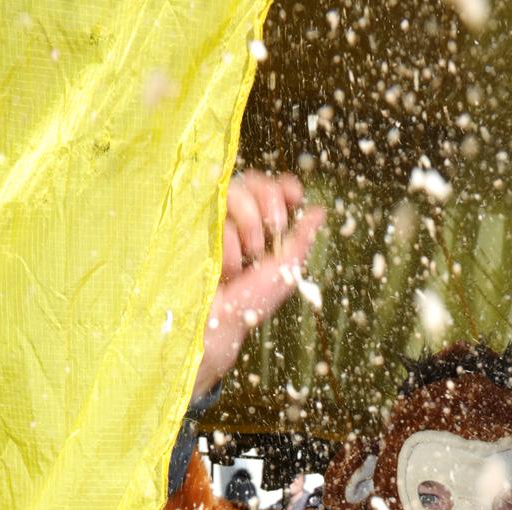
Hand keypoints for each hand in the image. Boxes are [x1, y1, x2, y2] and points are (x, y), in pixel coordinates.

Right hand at [191, 172, 324, 401]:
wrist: (216, 324)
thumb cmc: (248, 304)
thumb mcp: (283, 273)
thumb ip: (300, 241)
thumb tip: (319, 212)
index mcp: (260, 226)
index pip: (271, 190)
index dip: (283, 188)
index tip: (294, 195)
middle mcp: (235, 217)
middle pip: (253, 182)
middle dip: (268, 205)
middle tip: (272, 233)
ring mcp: (212, 219)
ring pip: (234, 193)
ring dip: (247, 229)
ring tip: (244, 263)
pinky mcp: (192, 224)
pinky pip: (215, 213)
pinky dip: (227, 244)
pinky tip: (224, 269)